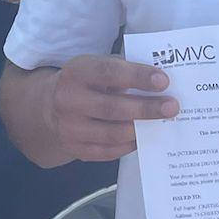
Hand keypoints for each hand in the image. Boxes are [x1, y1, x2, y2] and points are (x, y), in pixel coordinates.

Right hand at [45, 55, 177, 162]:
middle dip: (146, 108)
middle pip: (112, 107)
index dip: (138, 77)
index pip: (109, 73)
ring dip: (140, 129)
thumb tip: (157, 83)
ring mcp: (69, 128)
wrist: (46, 107)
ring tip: (162, 123)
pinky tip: (143, 137)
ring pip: (111, 133)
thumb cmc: (83, 82)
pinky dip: (128, 145)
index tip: (163, 81)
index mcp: (76, 73)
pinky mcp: (74, 148)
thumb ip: (120, 71)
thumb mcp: (93, 66)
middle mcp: (68, 100)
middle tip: (172, 106)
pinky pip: (107, 151)